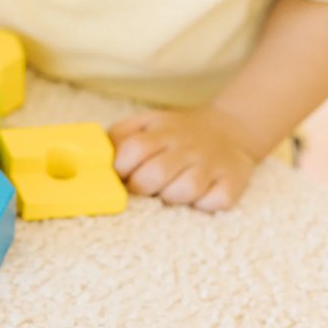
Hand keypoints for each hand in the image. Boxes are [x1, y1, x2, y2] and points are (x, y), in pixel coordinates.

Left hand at [108, 106, 256, 212]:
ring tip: (172, 190)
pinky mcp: (232, 182)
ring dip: (173, 197)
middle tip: (145, 187)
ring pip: (184, 190)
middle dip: (142, 187)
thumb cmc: (176, 133)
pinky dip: (205, 204)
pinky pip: (215, 202)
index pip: (133, 149)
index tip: (121, 175)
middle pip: (154, 174)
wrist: (230, 128)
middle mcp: (186, 146)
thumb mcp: (147, 123)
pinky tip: (202, 195)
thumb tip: (95, 158)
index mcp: (161, 131)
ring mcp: (210, 164)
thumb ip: (120, 136)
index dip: (121, 167)